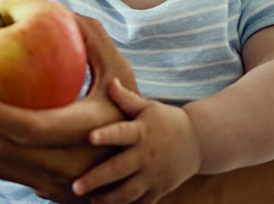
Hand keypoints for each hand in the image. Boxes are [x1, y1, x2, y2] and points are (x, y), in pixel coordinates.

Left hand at [0, 15, 138, 201]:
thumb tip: (59, 7)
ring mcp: (53, 183)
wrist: (143, 165)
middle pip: (1, 152)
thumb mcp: (120, 75)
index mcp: (87, 135)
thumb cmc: (128, 108)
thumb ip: (93, 40)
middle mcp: (68, 167)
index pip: (30, 129)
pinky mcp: (41, 189)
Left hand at [72, 79, 200, 203]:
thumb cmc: (166, 121)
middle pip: (120, 168)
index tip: (90, 137)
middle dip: (97, 178)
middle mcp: (146, 155)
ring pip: (129, 191)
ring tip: (90, 200)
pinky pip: (141, 203)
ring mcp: (153, 175)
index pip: (122, 133)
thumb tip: (110, 81)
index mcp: (142, 132)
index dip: (107, 135)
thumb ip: (127, 99)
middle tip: (75, 185)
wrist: (198, 142)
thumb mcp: (149, 107)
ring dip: (108, 198)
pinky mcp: (159, 189)